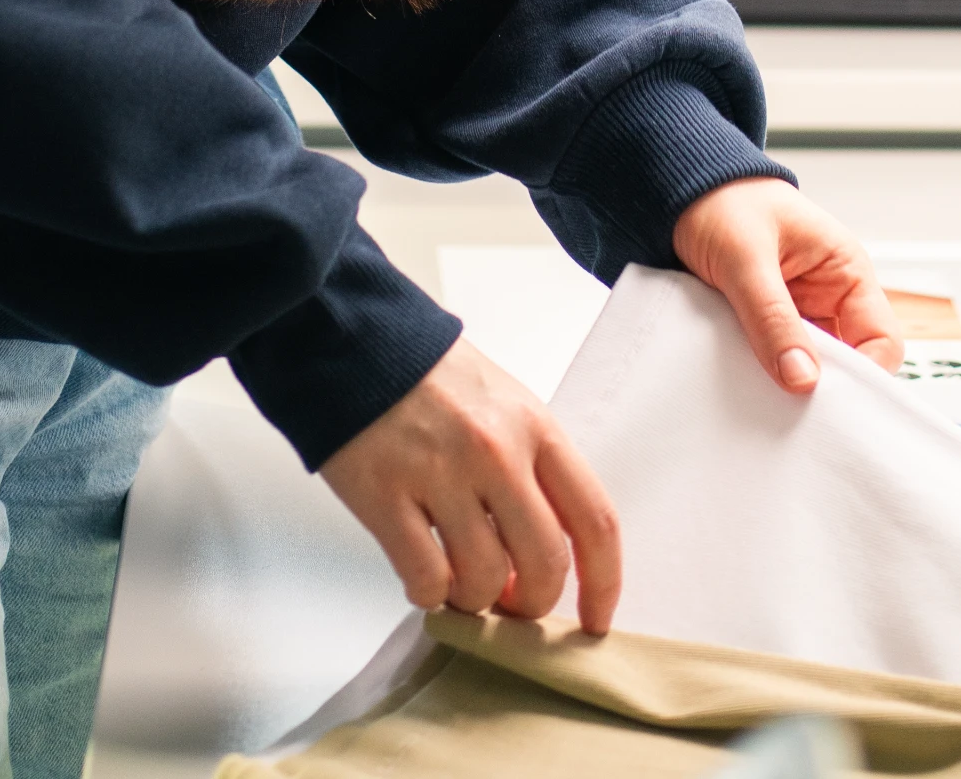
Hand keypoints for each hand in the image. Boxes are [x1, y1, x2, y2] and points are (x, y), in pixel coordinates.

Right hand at [319, 334, 621, 633]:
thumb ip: (533, 468)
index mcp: (535, 427)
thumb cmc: (434, 378)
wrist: (357, 341)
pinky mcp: (386, 496)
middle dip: (532, 603)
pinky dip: (429, 594)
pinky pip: (426, 579)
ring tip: (458, 580)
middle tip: (510, 601)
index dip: (603, 583)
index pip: (593, 519)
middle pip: (544, 565)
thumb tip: (543, 551)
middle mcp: (496, 452)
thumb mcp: (507, 403)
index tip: (595, 619)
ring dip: (475, 598)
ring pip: (484, 580)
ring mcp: (440, 475)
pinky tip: (422, 574)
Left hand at [672, 177, 902, 394]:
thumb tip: (803, 378)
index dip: (865, 375)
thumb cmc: (723, 201)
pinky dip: (765, 377)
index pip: (881, 339)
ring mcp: (799, 314)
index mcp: (846, 271)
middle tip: (794, 411)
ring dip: (790, 383)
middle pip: (849, 364)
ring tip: (765, 399)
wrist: (680, 191)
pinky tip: (747, 386)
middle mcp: (830, 297)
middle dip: (825, 388)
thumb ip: (773, 317)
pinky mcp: (768, 327)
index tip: (829, 401)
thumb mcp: (746, 257)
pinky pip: (778, 364)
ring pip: (811, 369)